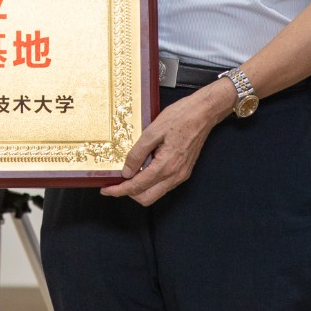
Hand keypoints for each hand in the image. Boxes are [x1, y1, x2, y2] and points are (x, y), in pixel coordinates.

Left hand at [100, 85, 228, 205]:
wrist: (204, 112)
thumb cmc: (182, 117)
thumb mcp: (153, 131)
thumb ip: (138, 153)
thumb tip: (126, 171)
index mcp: (166, 165)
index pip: (137, 187)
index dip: (119, 191)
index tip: (107, 190)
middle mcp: (175, 175)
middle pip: (146, 198)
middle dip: (128, 194)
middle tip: (114, 184)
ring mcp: (180, 174)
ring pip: (155, 193)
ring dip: (139, 189)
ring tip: (127, 176)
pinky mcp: (183, 171)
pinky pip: (164, 185)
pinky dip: (150, 182)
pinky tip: (142, 170)